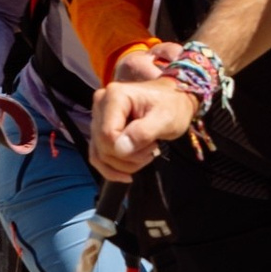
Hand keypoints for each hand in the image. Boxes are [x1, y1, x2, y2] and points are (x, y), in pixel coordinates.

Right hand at [90, 48, 198, 180]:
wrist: (174, 100)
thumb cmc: (172, 106)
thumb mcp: (165, 119)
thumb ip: (143, 133)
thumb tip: (120, 149)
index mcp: (114, 97)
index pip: (108, 135)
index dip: (127, 150)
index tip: (153, 145)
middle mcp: (100, 104)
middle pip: (103, 146)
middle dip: (128, 158)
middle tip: (152, 149)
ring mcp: (98, 116)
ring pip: (99, 154)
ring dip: (123, 164)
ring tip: (146, 154)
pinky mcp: (100, 128)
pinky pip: (97, 155)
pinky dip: (112, 168)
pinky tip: (127, 174)